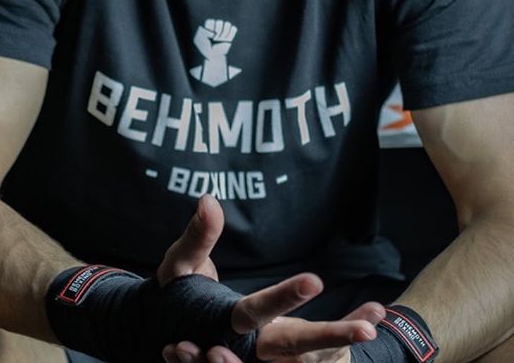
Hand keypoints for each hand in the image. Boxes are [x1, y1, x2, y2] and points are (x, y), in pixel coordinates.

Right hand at [158, 195, 384, 362]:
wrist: (169, 330)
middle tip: (367, 329)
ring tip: (375, 320)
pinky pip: (310, 356)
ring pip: (307, 358)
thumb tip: (209, 199)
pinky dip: (339, 344)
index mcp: (225, 322)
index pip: (257, 311)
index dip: (284, 298)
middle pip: (293, 348)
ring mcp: (262, 354)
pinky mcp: (273, 355)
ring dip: (342, 341)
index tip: (315, 280)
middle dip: (330, 338)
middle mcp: (248, 345)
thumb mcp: (180, 263)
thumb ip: (198, 235)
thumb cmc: (175, 292)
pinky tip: (370, 319)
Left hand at [194, 20, 237, 58]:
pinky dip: (231, 34)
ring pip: (227, 24)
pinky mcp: (230, 34)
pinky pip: (234, 28)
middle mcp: (215, 26)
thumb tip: (213, 33)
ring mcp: (223, 30)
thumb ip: (203, 34)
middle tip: (215, 39)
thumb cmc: (204, 48)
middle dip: (218, 31)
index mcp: (207, 26)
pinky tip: (227, 39)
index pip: (210, 22)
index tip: (209, 37)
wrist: (212, 55)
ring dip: (225, 32)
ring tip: (221, 39)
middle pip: (219, 22)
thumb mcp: (199, 41)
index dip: (210, 28)